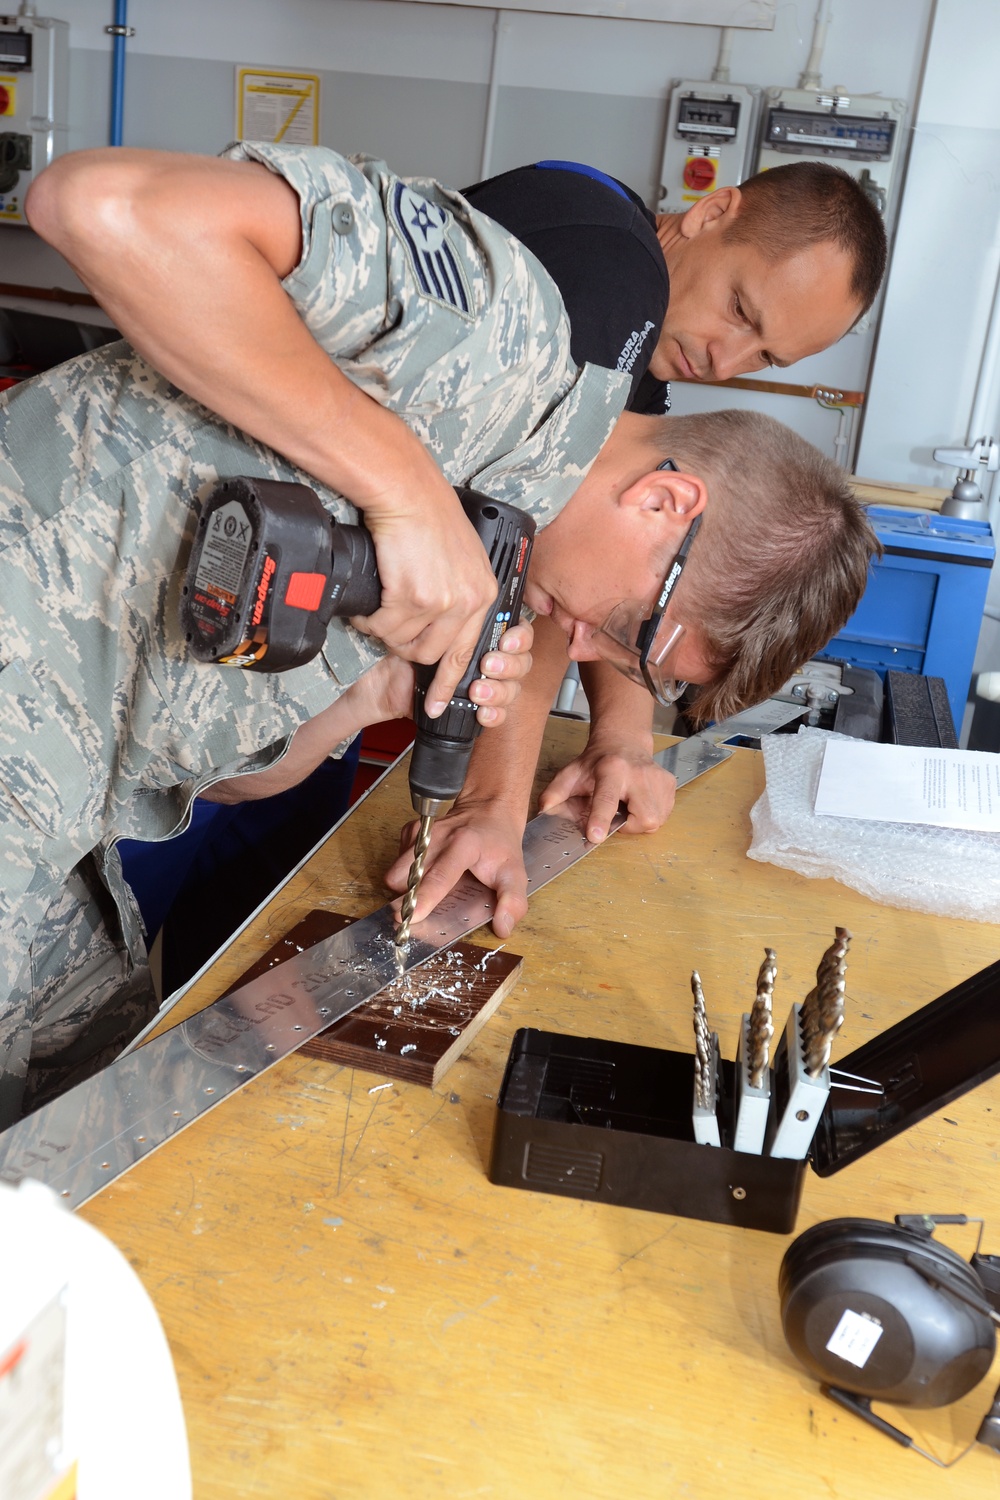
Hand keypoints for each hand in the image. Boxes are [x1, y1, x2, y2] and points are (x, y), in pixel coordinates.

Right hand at [353, 481, 502, 716]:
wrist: (407, 491)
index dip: (448, 683)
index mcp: (484, 594)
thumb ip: (457, 591)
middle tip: (387, 627)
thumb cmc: (427, 515)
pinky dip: (370, 620)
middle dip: (405, 647)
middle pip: (433, 654)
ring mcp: (443, 602)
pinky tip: (368, 604)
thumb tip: (436, 620)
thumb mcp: (460, 557)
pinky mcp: (414, 596)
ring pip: (404, 642)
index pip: (468, 652)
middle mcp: (469, 602)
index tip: (433, 703)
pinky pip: (383, 627)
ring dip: (385, 631)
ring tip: (377, 608)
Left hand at [363, 621, 532, 728]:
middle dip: (509, 665)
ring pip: (512, 687)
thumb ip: (445, 610)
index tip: (506, 642)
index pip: (516, 631)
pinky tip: (482, 712)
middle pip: (520, 660)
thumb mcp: (419, 619)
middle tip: (488, 665)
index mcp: (476, 629)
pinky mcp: (473, 708)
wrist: (375, 683)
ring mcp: (482, 682)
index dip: (518, 639)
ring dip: (500, 690)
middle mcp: (484, 655)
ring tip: (478, 690)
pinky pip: (498, 713)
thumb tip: (464, 600)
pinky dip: (495, 713)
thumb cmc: (393, 647)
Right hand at [384, 799, 528, 938]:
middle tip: (420, 909)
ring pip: (396, 872)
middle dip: (408, 897)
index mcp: (464, 845)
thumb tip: (502, 927)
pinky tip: (427, 872)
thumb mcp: (515, 873)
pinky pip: (397, 864)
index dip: (423, 898)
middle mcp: (437, 836)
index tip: (412, 916)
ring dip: (407, 887)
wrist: (488, 810)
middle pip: (405, 876)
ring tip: (427, 889)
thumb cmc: (499, 843)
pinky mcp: (410, 832)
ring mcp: (421, 833)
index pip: (439, 877)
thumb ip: (513, 902)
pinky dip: (407, 874)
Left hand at [538, 734, 675, 843]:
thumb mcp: (572, 772)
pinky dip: (649, 814)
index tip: (595, 836)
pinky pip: (663, 815)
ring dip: (638, 820)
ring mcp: (659, 778)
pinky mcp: (670, 784)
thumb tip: (543, 810)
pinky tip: (639, 800)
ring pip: (654, 820)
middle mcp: (639, 773)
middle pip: (641, 818)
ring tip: (628, 803)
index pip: (606, 798)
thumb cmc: (597, 761)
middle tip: (617, 810)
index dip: (600, 819)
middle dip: (628, 824)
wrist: (624, 742)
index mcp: (611, 770)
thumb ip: (556, 791)